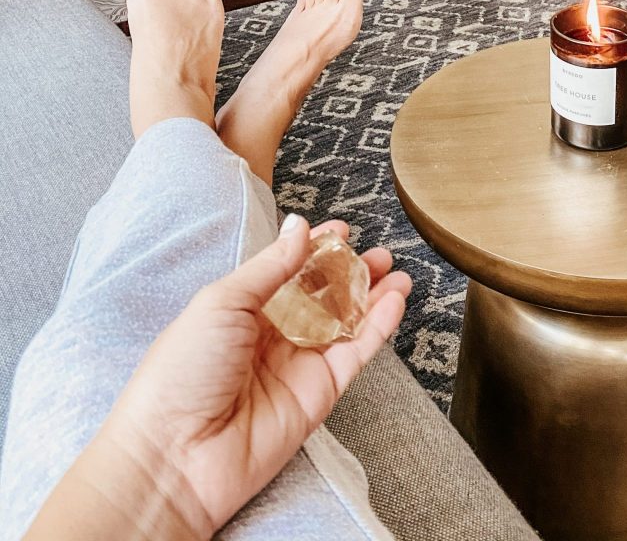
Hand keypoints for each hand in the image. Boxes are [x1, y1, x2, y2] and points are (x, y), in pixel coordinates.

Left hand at [107, 215, 410, 533]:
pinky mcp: (319, 393)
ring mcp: (298, 364)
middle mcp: (272, 335)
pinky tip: (394, 301)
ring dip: (373, 296)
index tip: (340, 231)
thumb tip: (299, 227)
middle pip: (322, 297)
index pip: (288, 271)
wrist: (176, 454)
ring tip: (396, 272)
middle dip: (351, 273)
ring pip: (346, 323)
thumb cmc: (180, 374)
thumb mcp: (222, 301)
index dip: (315, 250)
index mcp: (242, 309)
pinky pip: (356, 353)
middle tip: (376, 254)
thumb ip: (270, 265)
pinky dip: (378, 326)